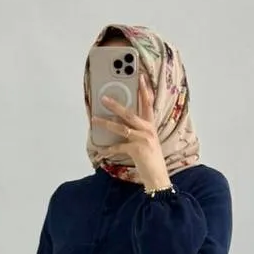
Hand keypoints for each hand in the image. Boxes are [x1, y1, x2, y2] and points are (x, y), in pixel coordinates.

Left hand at [91, 71, 171, 192]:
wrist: (158, 177)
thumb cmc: (151, 160)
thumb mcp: (148, 141)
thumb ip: (138, 130)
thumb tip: (121, 122)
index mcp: (151, 126)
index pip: (148, 103)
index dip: (144, 89)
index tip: (139, 77)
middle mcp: (148, 130)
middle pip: (130, 113)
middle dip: (116, 104)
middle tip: (103, 98)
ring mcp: (143, 139)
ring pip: (121, 127)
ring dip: (106, 123)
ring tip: (94, 119)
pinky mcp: (137, 149)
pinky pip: (118, 146)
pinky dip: (108, 149)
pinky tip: (100, 150)